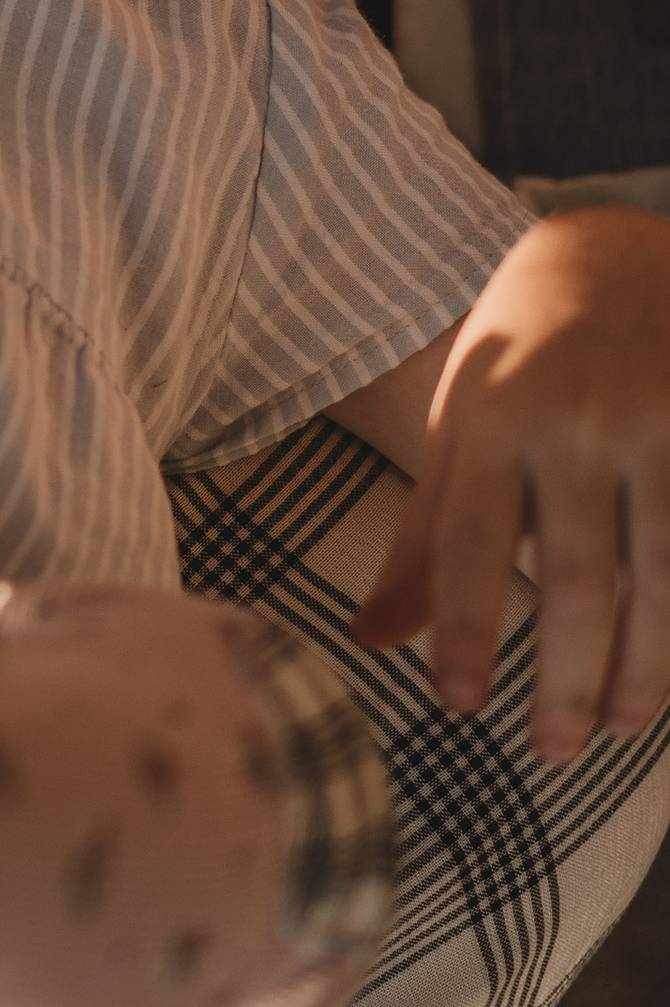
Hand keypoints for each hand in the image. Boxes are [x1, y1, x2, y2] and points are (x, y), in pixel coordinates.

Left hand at [353, 210, 669, 761]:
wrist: (620, 254)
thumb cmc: (521, 356)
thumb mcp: (459, 425)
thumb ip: (424, 540)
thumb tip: (366, 642)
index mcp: (493, 416)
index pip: (471, 540)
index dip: (463, 625)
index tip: (456, 706)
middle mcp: (577, 423)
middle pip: (576, 577)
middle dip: (563, 676)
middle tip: (548, 752)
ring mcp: (658, 426)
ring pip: (660, 576)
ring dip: (643, 668)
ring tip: (616, 729)